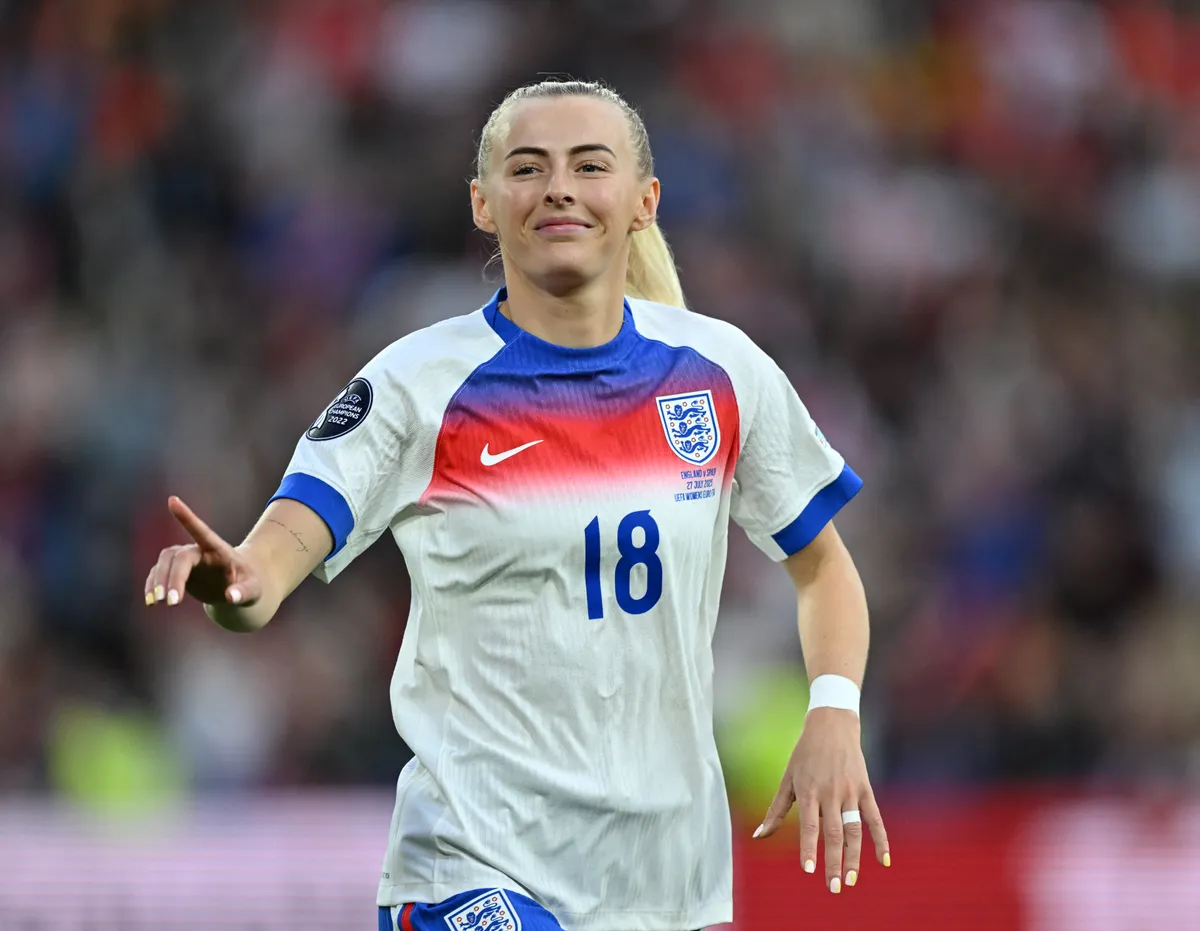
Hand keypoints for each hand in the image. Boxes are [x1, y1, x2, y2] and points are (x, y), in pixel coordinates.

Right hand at [144, 496, 262, 607]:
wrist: (238, 589)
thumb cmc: (248, 585)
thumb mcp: (253, 590)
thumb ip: (244, 592)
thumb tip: (231, 597)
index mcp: (218, 549)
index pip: (201, 530)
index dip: (187, 516)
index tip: (172, 500)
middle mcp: (198, 550)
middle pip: (179, 557)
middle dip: (173, 578)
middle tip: (172, 601)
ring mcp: (185, 560)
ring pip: (164, 563)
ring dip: (157, 581)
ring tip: (156, 603)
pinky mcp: (175, 572)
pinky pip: (158, 574)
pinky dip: (151, 586)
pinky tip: (150, 602)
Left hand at [754, 708, 889, 892]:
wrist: (831, 725)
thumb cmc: (804, 754)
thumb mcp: (787, 779)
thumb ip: (775, 810)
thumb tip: (758, 836)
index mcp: (809, 791)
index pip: (810, 825)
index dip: (809, 848)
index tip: (809, 870)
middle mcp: (830, 793)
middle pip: (834, 833)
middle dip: (833, 862)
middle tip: (834, 887)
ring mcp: (850, 791)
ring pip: (854, 829)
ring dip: (854, 857)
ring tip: (852, 879)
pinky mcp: (865, 789)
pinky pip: (875, 818)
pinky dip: (881, 839)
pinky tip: (883, 861)